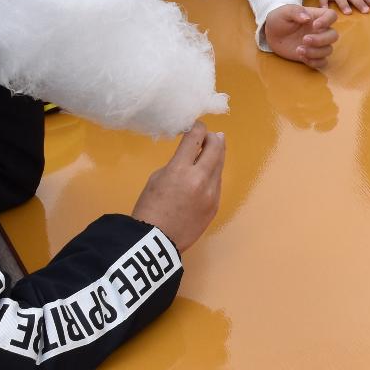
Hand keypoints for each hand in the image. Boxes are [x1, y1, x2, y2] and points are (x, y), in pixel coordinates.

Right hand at [130, 122, 226, 251]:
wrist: (156, 242)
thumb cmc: (149, 207)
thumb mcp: (157, 178)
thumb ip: (177, 163)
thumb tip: (191, 155)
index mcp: (181, 169)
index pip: (197, 136)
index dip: (197, 127)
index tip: (195, 127)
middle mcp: (201, 178)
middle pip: (217, 147)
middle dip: (213, 138)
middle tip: (210, 136)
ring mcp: (212, 193)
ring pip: (220, 165)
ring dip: (216, 156)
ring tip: (211, 151)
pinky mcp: (216, 205)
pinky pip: (218, 183)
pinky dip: (214, 174)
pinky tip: (207, 175)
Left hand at [264, 3, 338, 68]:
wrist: (271, 34)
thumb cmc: (279, 19)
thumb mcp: (284, 12)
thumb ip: (295, 11)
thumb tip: (307, 18)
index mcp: (316, 16)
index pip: (331, 16)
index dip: (327, 21)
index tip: (315, 25)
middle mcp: (320, 30)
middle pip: (333, 36)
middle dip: (321, 40)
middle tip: (304, 39)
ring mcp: (317, 44)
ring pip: (328, 50)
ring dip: (315, 52)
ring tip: (298, 50)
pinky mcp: (312, 56)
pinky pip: (322, 62)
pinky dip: (314, 62)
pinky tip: (302, 58)